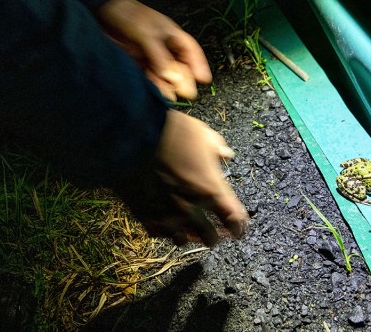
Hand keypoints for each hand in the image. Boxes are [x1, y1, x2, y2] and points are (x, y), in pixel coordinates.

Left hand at [96, 0, 210, 100]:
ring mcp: (150, 55)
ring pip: (163, 74)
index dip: (199, 65)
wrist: (103, 12)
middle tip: (186, 93)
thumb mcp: (147, 34)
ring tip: (168, 95)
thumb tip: (174, 77)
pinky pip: (148, 76)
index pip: (191, 51)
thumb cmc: (129, 15)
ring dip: (166, 84)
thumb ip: (160, 56)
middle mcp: (163, 47)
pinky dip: (151, 84)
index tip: (204, 80)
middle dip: (183, 80)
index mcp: (172, 36)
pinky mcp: (137, 62)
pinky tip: (154, 91)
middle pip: (178, 66)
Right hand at [115, 110, 247, 245]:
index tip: (238, 230)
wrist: (131, 134)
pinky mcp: (144, 215)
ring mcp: (166, 214)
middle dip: (214, 236)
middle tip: (215, 233)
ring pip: (183, 240)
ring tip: (188, 230)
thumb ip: (217, 147)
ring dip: (188, 235)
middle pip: (210, 237)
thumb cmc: (170, 130)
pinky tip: (165, 223)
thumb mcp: (201, 133)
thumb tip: (226, 154)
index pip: (233, 219)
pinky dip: (165, 230)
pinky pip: (159, 233)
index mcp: (210, 188)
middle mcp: (191, 207)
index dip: (238, 227)